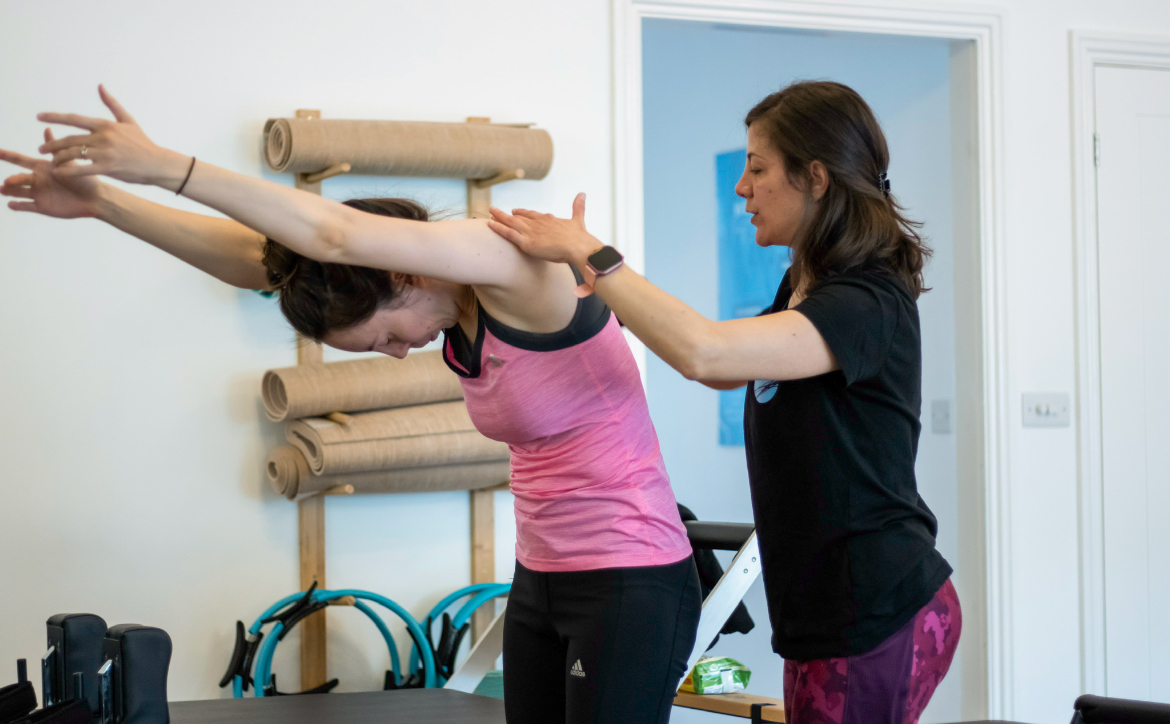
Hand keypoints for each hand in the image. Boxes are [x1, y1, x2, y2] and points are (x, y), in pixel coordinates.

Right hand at [1, 129, 103, 218]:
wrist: (94, 198)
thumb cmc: (84, 179)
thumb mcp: (67, 162)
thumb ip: (55, 148)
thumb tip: (47, 127)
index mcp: (41, 167)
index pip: (20, 160)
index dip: (6, 155)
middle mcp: (37, 180)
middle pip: (18, 178)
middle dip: (11, 180)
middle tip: (7, 181)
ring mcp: (39, 193)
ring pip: (19, 192)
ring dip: (10, 191)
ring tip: (3, 190)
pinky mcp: (43, 207)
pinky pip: (27, 206)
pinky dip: (18, 206)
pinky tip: (10, 204)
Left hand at [36, 85, 187, 186]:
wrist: (158, 163)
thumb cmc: (143, 143)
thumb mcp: (128, 121)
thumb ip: (112, 104)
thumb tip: (100, 86)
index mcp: (105, 125)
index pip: (75, 119)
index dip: (55, 117)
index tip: (39, 117)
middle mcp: (103, 137)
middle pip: (70, 139)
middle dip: (53, 144)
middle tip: (41, 148)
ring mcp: (105, 153)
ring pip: (74, 154)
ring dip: (59, 158)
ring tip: (50, 161)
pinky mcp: (108, 168)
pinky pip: (83, 170)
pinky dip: (69, 171)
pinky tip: (59, 172)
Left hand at [488, 192, 602, 266]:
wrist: (578, 246)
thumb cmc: (580, 237)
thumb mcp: (578, 219)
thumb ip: (578, 206)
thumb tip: (582, 193)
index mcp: (548, 219)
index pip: (532, 214)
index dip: (523, 213)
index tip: (515, 211)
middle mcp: (537, 223)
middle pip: (518, 217)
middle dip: (506, 214)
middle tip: (495, 210)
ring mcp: (531, 232)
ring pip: (511, 223)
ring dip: (499, 217)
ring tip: (489, 212)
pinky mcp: (526, 242)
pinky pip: (508, 234)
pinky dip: (498, 228)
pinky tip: (489, 224)